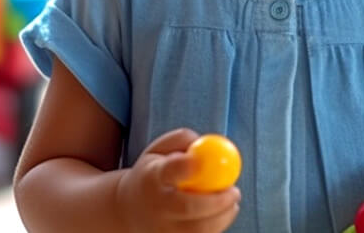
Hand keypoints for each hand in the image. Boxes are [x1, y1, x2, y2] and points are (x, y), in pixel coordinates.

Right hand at [116, 129, 240, 232]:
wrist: (128, 211)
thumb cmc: (153, 174)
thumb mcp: (159, 150)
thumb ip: (182, 140)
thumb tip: (205, 142)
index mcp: (152, 178)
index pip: (169, 171)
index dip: (185, 166)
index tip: (202, 161)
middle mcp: (156, 207)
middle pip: (188, 208)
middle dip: (217, 201)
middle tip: (236, 191)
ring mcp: (162, 231)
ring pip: (199, 230)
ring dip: (223, 216)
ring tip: (231, 202)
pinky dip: (215, 227)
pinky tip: (217, 217)